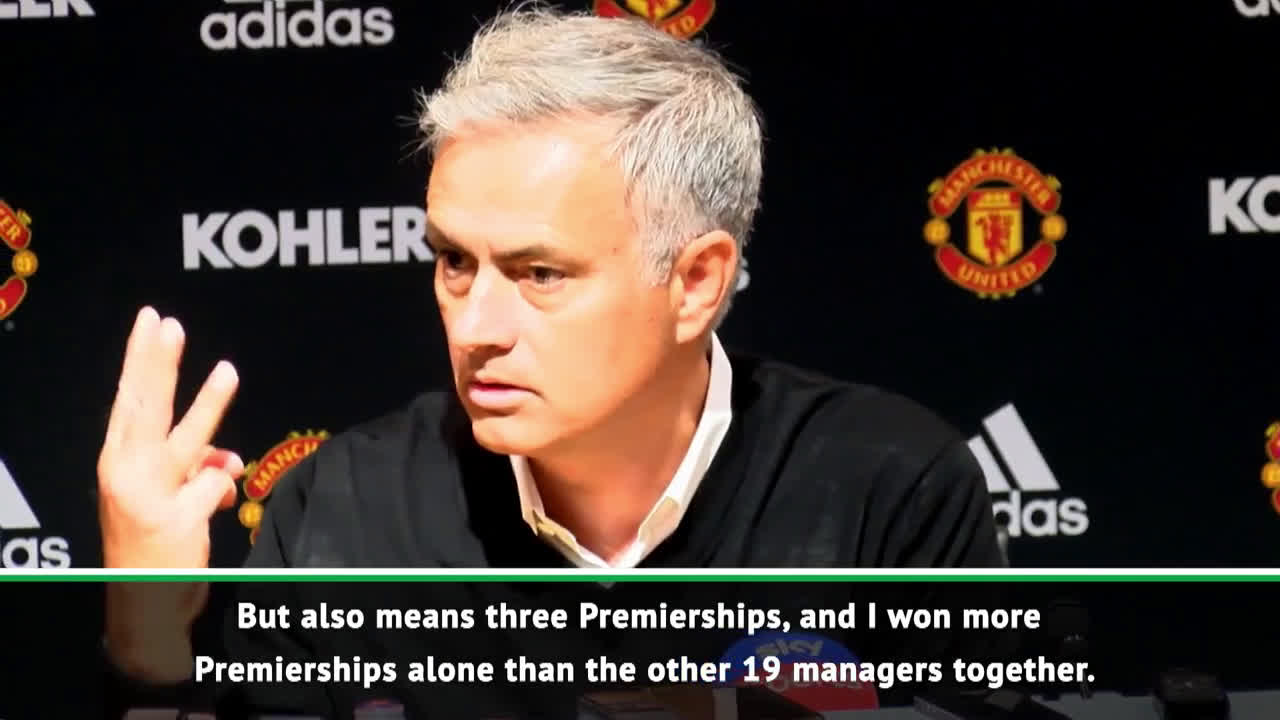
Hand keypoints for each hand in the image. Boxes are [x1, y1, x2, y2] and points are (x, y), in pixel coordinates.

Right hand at [98, 307, 244, 681]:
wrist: (143, 601)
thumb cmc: (152, 540)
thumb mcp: (165, 495)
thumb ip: (193, 467)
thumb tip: (230, 460)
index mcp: (119, 461)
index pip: (129, 400)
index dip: (140, 359)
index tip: (152, 321)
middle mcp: (126, 475)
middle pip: (144, 409)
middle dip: (157, 364)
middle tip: (168, 324)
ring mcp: (148, 497)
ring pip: (185, 442)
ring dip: (208, 405)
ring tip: (229, 371)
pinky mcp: (173, 520)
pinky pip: (213, 489)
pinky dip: (220, 492)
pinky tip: (217, 504)